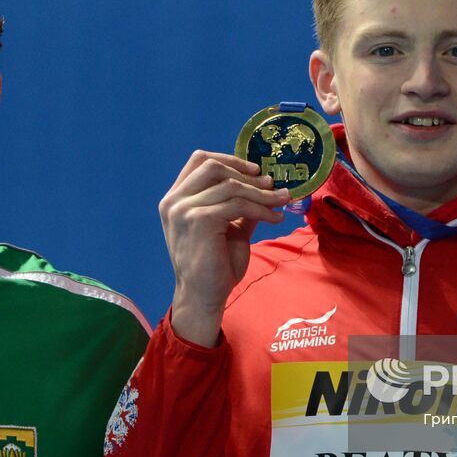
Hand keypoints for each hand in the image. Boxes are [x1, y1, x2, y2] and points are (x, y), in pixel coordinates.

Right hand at [160, 151, 289, 346]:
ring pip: (230, 185)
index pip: (199, 161)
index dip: (229, 159)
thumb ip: (239, 205)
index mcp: (175, 199)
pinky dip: (261, 208)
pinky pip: (238, 204)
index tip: (255, 170)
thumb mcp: (228, 227)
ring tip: (282, 201)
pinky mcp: (198, 220)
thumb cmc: (214, 265)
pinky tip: (276, 218)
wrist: (203, 297)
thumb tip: (266, 185)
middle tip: (272, 184)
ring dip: (261, 192)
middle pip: (212, 166)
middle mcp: (174, 201)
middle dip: (246, 173)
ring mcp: (183, 210)